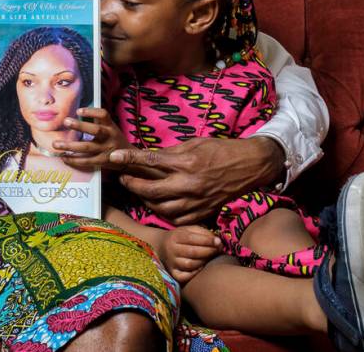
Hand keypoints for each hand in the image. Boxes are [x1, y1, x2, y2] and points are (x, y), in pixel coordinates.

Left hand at [53, 108, 129, 169]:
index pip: (103, 115)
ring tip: (56, 144)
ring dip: (70, 146)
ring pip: (87, 147)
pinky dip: (73, 160)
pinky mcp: (102, 161)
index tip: (78, 110)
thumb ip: (97, 121)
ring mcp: (106, 150)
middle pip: (96, 131)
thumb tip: (78, 112)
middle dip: (80, 126)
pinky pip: (86, 161)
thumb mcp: (110, 127)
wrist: (130, 158)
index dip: (91, 112)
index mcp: (111, 126)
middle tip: (66, 121)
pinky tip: (64, 156)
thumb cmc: (114, 139)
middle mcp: (109, 137)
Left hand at [108, 137, 283, 225]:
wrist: (250, 166)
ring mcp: (196, 201)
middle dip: (131, 185)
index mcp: (186, 162)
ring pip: (160, 208)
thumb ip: (170, 153)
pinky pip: (176, 219)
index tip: (113, 156)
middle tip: (124, 178)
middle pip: (149, 190)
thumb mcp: (194, 143)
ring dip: (145, 200)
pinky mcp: (203, 212)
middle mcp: (189, 184)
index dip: (128, 159)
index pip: (150, 161)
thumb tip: (148, 158)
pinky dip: (164, 213)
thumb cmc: (221, 150)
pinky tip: (159, 204)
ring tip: (139, 192)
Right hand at [157, 226, 222, 284]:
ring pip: (190, 264)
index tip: (219, 241)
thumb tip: (217, 241)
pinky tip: (201, 267)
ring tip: (211, 257)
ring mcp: (171, 263)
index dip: (207, 240)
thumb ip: (203, 233)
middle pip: (192, 252)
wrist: (161, 247)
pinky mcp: (173, 273)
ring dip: (204, 261)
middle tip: (219, 250)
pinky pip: (185, 276)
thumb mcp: (188, 230)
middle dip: (209, 251)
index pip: (192, 238)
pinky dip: (195, 273)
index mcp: (175, 236)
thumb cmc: (180, 237)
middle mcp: (171, 250)